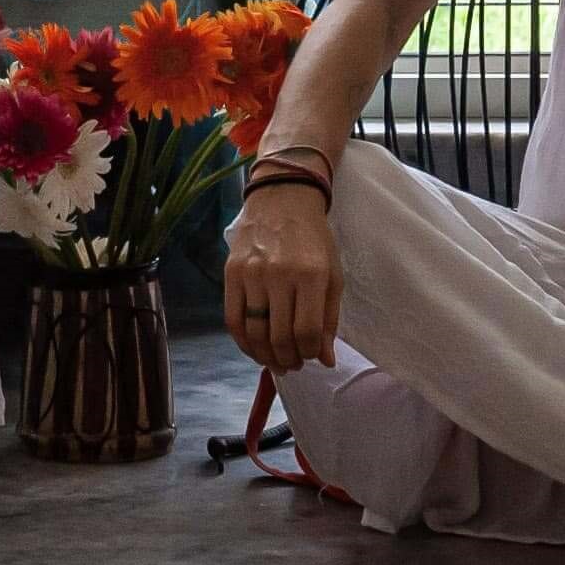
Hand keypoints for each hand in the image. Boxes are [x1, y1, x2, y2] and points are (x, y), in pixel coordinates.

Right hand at [224, 181, 343, 373]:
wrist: (281, 199)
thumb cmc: (314, 239)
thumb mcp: (332, 275)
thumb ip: (328, 319)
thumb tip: (324, 360)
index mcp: (311, 276)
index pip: (306, 332)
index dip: (308, 353)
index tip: (310, 357)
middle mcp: (279, 275)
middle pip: (279, 336)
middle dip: (288, 359)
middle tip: (293, 364)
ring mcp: (251, 273)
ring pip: (255, 332)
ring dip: (266, 355)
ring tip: (275, 361)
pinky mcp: (231, 272)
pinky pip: (232, 318)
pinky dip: (242, 341)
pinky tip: (253, 348)